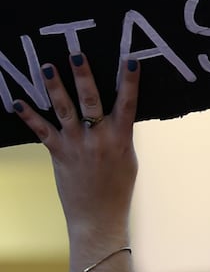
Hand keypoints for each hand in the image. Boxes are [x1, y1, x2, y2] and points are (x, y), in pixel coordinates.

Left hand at [12, 54, 139, 245]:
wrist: (99, 217)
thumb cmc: (117, 188)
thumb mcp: (128, 159)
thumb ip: (121, 135)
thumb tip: (117, 114)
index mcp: (121, 138)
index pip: (129, 104)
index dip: (130, 82)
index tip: (130, 60)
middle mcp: (99, 139)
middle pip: (91, 102)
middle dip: (84, 77)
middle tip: (76, 55)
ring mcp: (77, 145)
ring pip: (65, 110)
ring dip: (55, 87)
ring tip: (47, 67)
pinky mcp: (59, 154)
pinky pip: (41, 131)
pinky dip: (28, 116)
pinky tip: (16, 102)